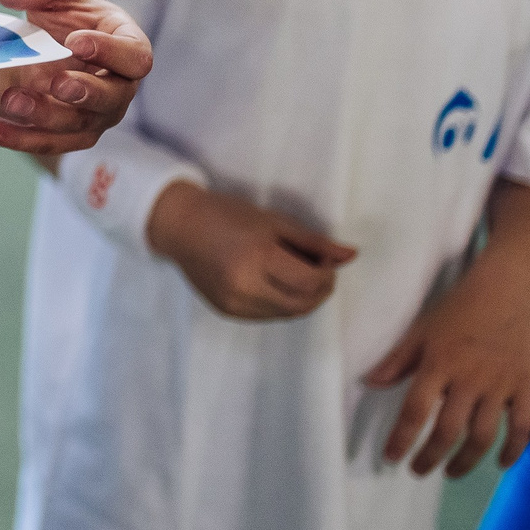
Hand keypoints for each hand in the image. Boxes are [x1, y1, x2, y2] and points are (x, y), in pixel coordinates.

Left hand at [0, 0, 153, 153]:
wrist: (48, 45)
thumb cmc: (66, 14)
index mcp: (127, 45)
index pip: (135, 56)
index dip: (111, 52)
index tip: (75, 42)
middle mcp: (120, 86)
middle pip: (112, 99)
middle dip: (84, 93)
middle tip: (56, 82)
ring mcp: (98, 114)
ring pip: (78, 126)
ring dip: (44, 117)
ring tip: (10, 101)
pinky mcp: (71, 133)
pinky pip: (49, 142)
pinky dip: (18, 138)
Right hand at [148, 182, 356, 320]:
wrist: (179, 226)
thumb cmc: (226, 215)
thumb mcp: (273, 221)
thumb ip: (313, 242)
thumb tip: (351, 256)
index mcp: (257, 257)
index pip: (310, 281)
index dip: (328, 274)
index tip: (325, 260)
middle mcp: (244, 285)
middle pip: (302, 304)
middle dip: (320, 290)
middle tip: (318, 271)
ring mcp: (234, 302)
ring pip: (287, 314)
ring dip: (302, 299)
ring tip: (295, 275)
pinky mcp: (227, 312)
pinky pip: (268, 315)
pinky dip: (280, 303)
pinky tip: (274, 283)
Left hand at [365, 260, 529, 477]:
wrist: (510, 288)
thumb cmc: (460, 307)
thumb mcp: (422, 328)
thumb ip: (398, 358)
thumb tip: (370, 382)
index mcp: (440, 364)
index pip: (416, 410)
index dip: (402, 438)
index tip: (391, 458)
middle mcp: (471, 379)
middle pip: (449, 430)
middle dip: (431, 456)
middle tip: (418, 471)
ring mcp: (502, 385)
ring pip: (485, 436)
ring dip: (466, 460)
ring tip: (450, 471)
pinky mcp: (527, 387)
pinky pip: (524, 427)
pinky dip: (514, 450)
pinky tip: (499, 464)